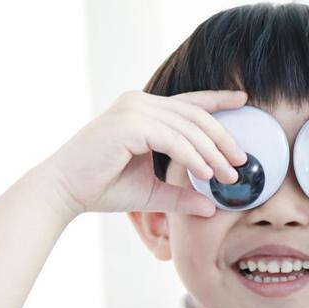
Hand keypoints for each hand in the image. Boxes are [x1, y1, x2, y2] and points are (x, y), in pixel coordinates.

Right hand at [40, 89, 248, 217]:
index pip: (189, 102)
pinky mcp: (129, 123)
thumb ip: (182, 194)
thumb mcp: (152, 191)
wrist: (65, 190)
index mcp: (144, 110)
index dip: (218, 100)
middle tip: (242, 161)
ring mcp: (134, 109)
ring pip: (188, 127)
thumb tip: (212, 206)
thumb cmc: (102, 188)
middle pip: (195, 115)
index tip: (243, 101)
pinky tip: (206, 174)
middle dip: (223, 138)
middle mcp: (140, 102)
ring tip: (229, 175)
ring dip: (213, 152)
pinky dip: (193, 157)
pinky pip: (173, 139)